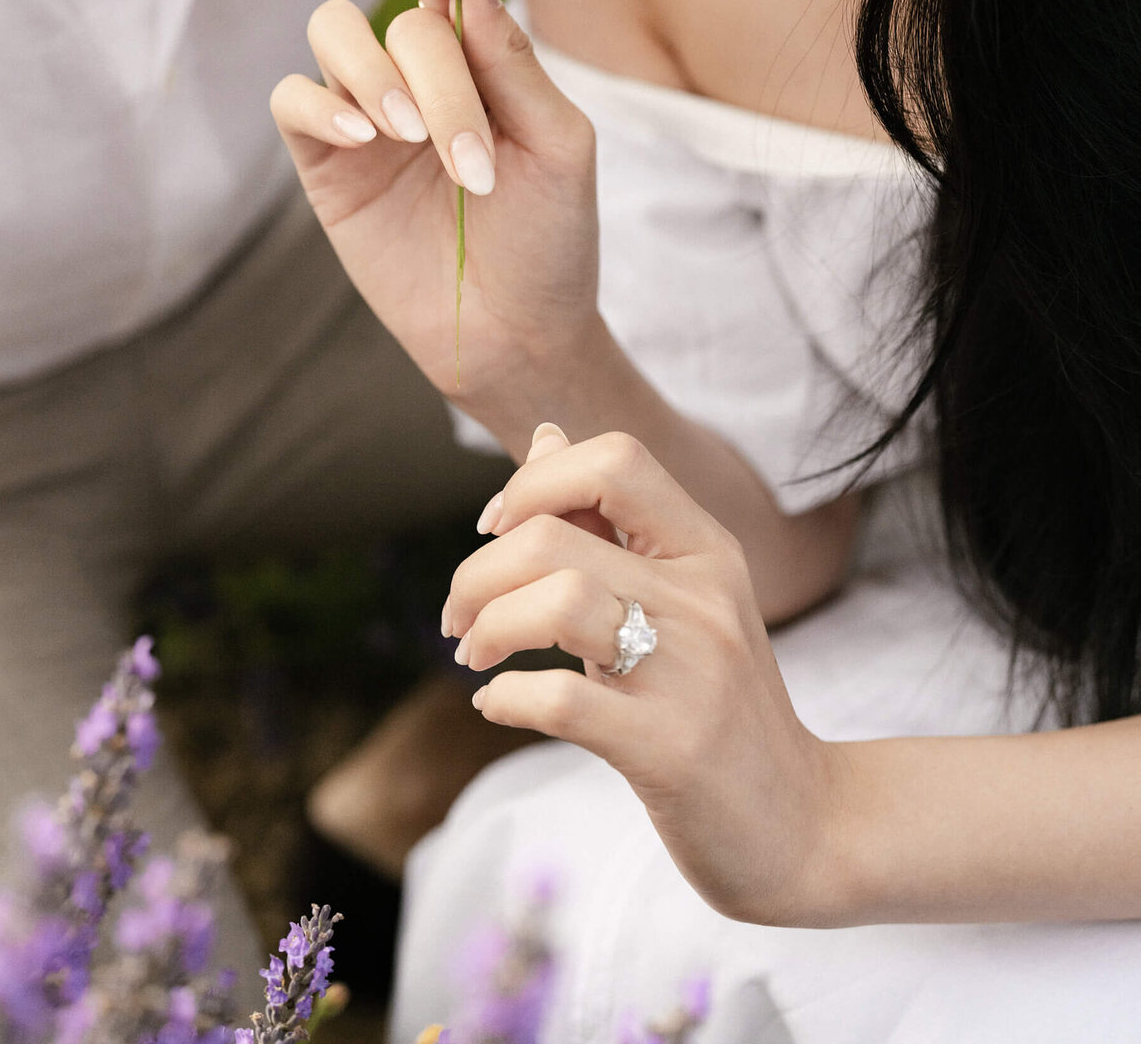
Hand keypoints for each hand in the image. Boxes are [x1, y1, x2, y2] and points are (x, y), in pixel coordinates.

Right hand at [270, 0, 600, 411]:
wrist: (517, 335)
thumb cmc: (549, 238)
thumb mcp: (554, 142)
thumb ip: (508, 57)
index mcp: (479, 59)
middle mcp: (418, 76)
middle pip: (402, 21)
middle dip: (440, 80)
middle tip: (472, 162)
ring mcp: (367, 118)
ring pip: (332, 32)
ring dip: (372, 72)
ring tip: (409, 135)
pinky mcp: (326, 166)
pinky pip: (291, 100)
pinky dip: (320, 105)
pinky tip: (364, 137)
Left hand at [444, 424, 844, 927]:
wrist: (802, 824)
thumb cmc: (719, 702)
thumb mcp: (679, 596)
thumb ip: (609, 521)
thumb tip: (546, 436)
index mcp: (707, 548)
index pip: (615, 459)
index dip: (534, 480)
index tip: (495, 527)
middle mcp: (704, 596)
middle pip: (553, 535)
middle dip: (477, 573)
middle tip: (457, 618)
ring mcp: (690, 672)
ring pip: (556, 601)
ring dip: (486, 626)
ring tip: (472, 654)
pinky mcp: (671, 749)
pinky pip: (562, 700)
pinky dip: (506, 696)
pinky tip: (495, 704)